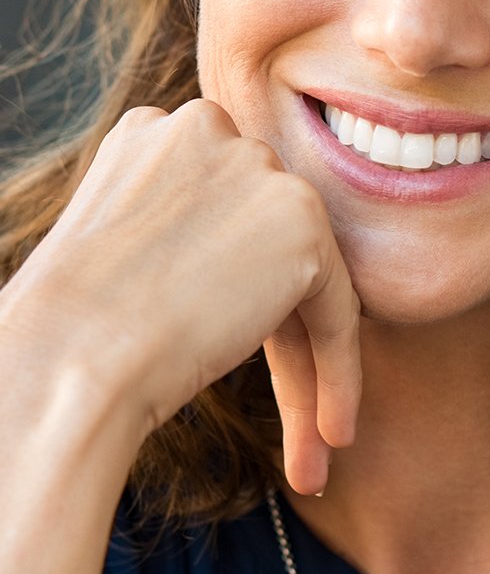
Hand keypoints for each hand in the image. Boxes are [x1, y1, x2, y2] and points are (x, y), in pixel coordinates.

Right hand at [3, 99, 359, 493]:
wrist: (67, 357)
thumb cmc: (70, 325)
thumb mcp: (120, 244)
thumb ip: (183, 229)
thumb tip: (230, 264)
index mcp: (159, 132)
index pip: (222, 215)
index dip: (230, 289)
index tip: (222, 348)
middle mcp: (213, 130)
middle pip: (264, 245)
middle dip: (273, 329)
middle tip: (286, 410)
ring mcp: (260, 170)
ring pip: (304, 279)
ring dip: (307, 366)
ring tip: (313, 443)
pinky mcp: (302, 222)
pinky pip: (337, 309)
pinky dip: (339, 373)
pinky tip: (331, 434)